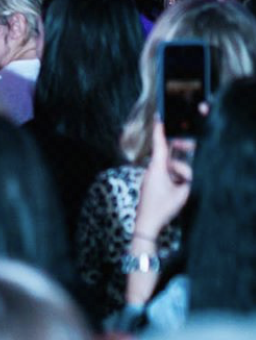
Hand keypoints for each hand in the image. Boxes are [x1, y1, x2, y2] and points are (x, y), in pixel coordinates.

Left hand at [136, 119, 194, 240]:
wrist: (147, 223)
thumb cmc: (163, 208)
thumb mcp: (182, 193)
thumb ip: (187, 179)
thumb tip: (187, 174)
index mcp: (158, 167)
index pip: (160, 144)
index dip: (160, 129)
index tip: (158, 115)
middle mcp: (152, 168)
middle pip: (169, 156)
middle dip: (180, 157)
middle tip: (191, 154)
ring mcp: (151, 176)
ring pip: (169, 168)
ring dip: (179, 174)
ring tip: (182, 188)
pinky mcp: (152, 183)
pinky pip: (166, 176)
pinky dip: (174, 179)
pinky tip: (178, 190)